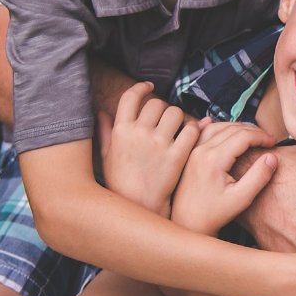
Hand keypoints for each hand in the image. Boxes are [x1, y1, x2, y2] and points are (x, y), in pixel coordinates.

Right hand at [100, 82, 198, 215]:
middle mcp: (139, 134)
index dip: (141, 87)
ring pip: (175, 113)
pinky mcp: (177, 156)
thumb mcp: (106, 157)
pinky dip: (193, 129)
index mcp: (120, 131)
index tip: (149, 86)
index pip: (130, 97)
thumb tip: (101, 112)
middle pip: (156, 103)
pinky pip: (191, 130)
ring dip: (178, 117)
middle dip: (161, 107)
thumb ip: (105, 132)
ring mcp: (159, 144)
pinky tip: (189, 135)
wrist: (139, 208)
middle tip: (163, 117)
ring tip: (176, 126)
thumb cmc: (121, 183)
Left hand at [171, 121, 278, 235]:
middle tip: (267, 138)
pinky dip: (214, 126)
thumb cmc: (214, 214)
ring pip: (216, 127)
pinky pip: (201, 132)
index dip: (262, 136)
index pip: (243, 136)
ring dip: (236, 127)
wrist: (186, 223)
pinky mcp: (189, 156)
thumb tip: (272, 157)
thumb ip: (258, 177)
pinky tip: (219, 123)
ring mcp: (193, 152)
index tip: (274, 142)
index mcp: (214, 159)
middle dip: (252, 131)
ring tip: (251, 134)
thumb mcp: (241, 199)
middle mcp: (201, 151)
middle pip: (231, 128)